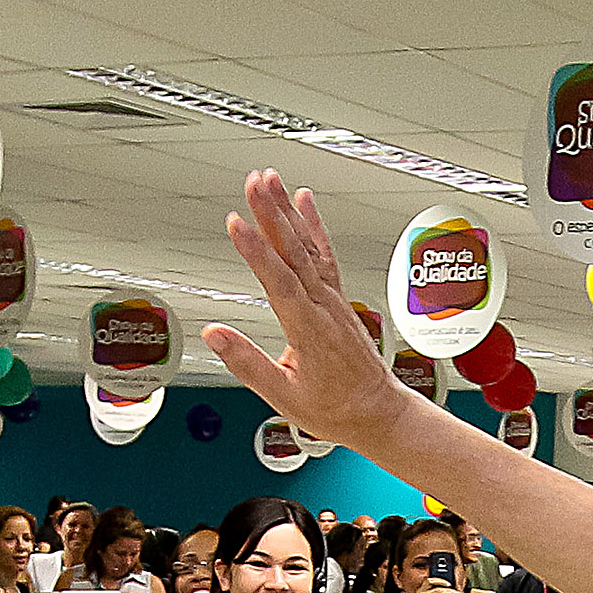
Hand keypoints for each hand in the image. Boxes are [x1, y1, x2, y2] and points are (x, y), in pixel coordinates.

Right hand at [202, 170, 415, 454]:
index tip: (235, 223)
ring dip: (287, 211)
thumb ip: (247, 363)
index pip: (278, 281)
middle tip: (253, 181)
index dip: (255, 250)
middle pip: (293, 251)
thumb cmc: (336, 409)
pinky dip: (314, 225)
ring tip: (270, 180)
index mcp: (308, 329)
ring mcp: (333, 299)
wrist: (378, 413)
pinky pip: (324, 254)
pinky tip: (304, 202)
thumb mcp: (283, 396)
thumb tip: (215, 335)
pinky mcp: (337, 298)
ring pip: (307, 246)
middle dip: (271, 213)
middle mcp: (323, 306)